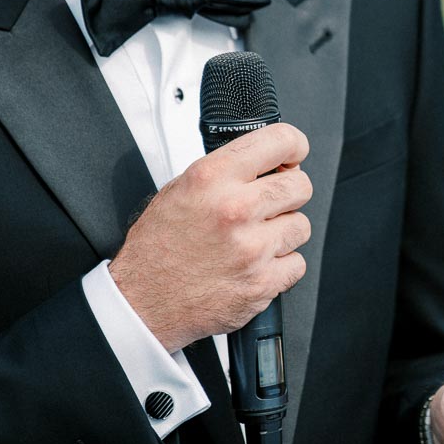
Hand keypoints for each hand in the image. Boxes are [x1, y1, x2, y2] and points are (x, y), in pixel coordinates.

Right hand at [108, 123, 311, 351]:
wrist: (142, 302)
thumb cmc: (158, 246)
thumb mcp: (179, 188)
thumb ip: (226, 170)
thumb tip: (268, 161)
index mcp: (212, 178)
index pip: (281, 141)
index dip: (294, 147)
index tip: (294, 155)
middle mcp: (234, 209)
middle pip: (300, 185)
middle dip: (289, 193)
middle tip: (270, 204)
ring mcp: (251, 249)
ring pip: (301, 226)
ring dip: (284, 232)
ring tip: (254, 239)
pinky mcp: (261, 283)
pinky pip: (297, 263)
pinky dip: (281, 266)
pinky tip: (256, 265)